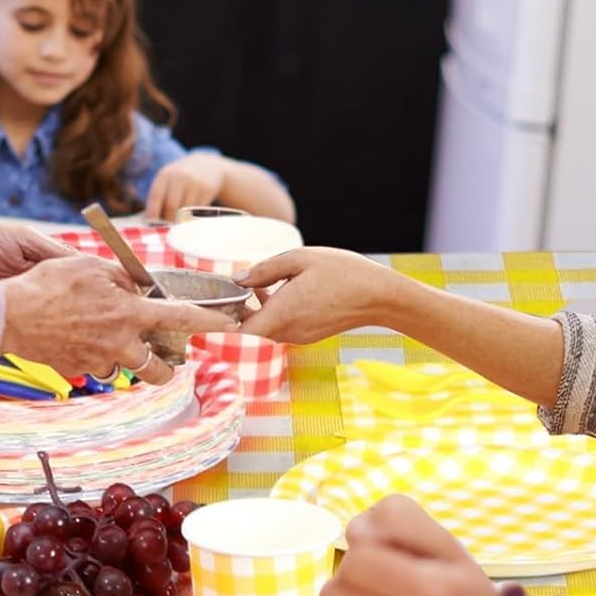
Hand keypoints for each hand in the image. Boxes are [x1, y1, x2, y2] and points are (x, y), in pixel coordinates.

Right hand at [0, 255, 233, 385]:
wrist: (8, 316)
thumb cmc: (47, 284)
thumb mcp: (89, 266)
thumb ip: (121, 277)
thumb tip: (136, 288)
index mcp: (128, 313)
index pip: (181, 319)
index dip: (210, 322)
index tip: (230, 324)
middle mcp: (118, 344)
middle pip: (158, 370)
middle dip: (166, 367)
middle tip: (163, 357)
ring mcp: (97, 361)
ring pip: (124, 371)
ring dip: (125, 360)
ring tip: (110, 342)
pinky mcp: (76, 370)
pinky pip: (95, 369)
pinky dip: (94, 358)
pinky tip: (80, 340)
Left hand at [144, 154, 231, 222]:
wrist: (208, 165)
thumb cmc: (181, 178)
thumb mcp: (168, 180)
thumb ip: (160, 196)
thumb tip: (150, 221)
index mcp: (165, 174)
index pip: (156, 196)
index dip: (153, 212)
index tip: (152, 224)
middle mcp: (179, 176)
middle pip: (171, 206)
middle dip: (168, 220)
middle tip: (168, 228)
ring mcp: (195, 182)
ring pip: (185, 210)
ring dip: (182, 220)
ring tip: (180, 222)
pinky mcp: (207, 189)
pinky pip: (198, 210)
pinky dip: (194, 216)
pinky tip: (192, 215)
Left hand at [236, 246, 401, 343]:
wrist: (381, 297)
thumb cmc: (345, 273)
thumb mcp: (301, 258)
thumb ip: (265, 269)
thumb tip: (237, 279)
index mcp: (282, 313)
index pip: (237, 332)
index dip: (220, 321)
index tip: (213, 306)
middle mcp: (287, 331)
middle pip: (246, 331)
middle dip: (235, 311)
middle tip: (231, 288)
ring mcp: (298, 336)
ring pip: (262, 329)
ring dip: (254, 310)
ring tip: (257, 284)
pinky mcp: (306, 336)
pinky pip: (279, 327)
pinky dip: (271, 312)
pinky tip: (278, 289)